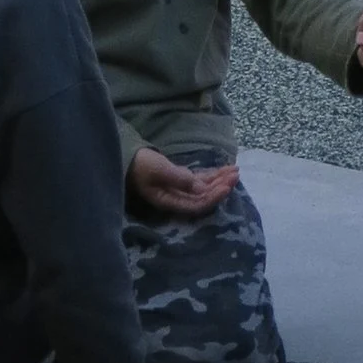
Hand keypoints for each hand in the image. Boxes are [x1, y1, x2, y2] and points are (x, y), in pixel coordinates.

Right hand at [126, 146, 240, 219]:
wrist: (127, 158)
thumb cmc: (140, 165)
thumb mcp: (159, 170)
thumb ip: (179, 179)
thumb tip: (201, 189)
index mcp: (170, 201)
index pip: (197, 204)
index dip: (213, 197)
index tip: (227, 187)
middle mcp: (177, 198)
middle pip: (203, 197)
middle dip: (220, 187)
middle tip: (236, 175)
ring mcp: (179, 189)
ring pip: (203, 188)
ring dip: (219, 180)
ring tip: (235, 171)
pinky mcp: (180, 179)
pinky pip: (199, 180)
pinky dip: (212, 175)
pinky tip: (224, 171)